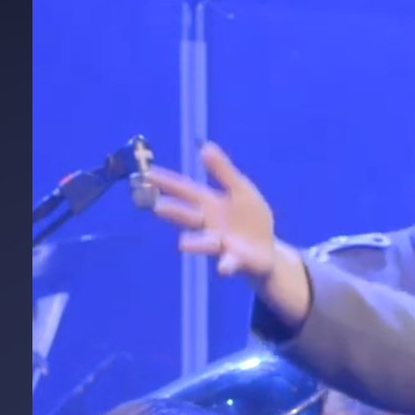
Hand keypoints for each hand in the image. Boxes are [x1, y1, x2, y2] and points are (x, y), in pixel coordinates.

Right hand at [145, 142, 290, 281]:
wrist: (266, 250)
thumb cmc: (248, 217)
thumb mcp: (241, 189)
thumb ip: (223, 171)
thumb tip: (204, 145)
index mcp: (210, 204)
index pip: (186, 190)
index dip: (167, 182)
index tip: (147, 173)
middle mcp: (210, 224)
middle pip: (190, 216)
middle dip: (175, 212)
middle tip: (157, 206)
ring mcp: (222, 244)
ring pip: (207, 242)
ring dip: (196, 243)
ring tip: (183, 244)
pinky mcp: (237, 260)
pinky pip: (230, 263)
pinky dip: (226, 265)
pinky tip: (222, 268)